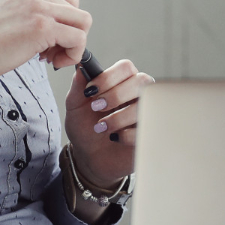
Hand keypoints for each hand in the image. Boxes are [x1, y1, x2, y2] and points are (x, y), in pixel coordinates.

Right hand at [0, 0, 90, 127]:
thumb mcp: (5, 14)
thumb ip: (27, 13)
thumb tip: (52, 28)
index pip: (65, 1)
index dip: (62, 24)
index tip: (46, 43)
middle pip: (77, 11)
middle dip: (70, 35)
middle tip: (50, 53)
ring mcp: (40, 8)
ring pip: (83, 24)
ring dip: (73, 46)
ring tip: (50, 59)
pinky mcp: (43, 28)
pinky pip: (78, 40)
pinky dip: (72, 55)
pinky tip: (51, 63)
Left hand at [64, 58, 148, 187]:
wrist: (89, 157)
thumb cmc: (85, 128)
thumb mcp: (75, 107)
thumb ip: (78, 86)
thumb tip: (81, 67)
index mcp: (122, 82)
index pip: (126, 67)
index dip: (109, 77)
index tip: (90, 90)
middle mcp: (138, 94)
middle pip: (141, 80)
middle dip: (117, 94)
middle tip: (96, 108)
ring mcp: (147, 113)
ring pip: (145, 104)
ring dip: (119, 117)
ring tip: (101, 128)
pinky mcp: (150, 133)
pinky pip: (147, 128)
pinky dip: (127, 134)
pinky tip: (115, 138)